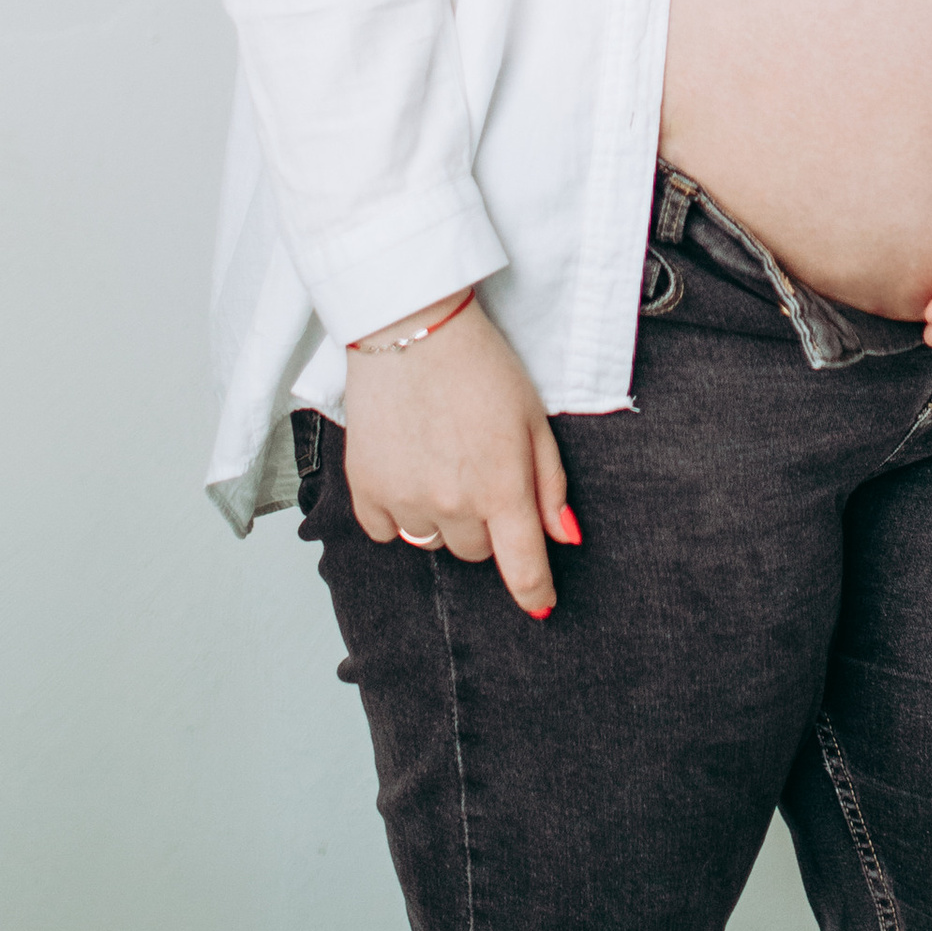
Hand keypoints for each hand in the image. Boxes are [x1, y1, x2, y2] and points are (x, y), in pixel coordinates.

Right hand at [341, 301, 579, 617]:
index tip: (541, 604)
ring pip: (431, 542)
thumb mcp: (532, 417)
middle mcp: (453, 503)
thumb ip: (549, 484)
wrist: (411, 326)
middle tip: (478, 471)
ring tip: (439, 460)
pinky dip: (397, 511)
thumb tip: (566, 538)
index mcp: (503, 487)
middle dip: (484, 523)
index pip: (522, 568)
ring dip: (441, 517)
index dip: (535, 590)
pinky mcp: (365, 488)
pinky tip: (405, 467)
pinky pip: (385, 531)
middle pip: (475, 552)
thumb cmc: (479, 365)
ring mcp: (405, 498)